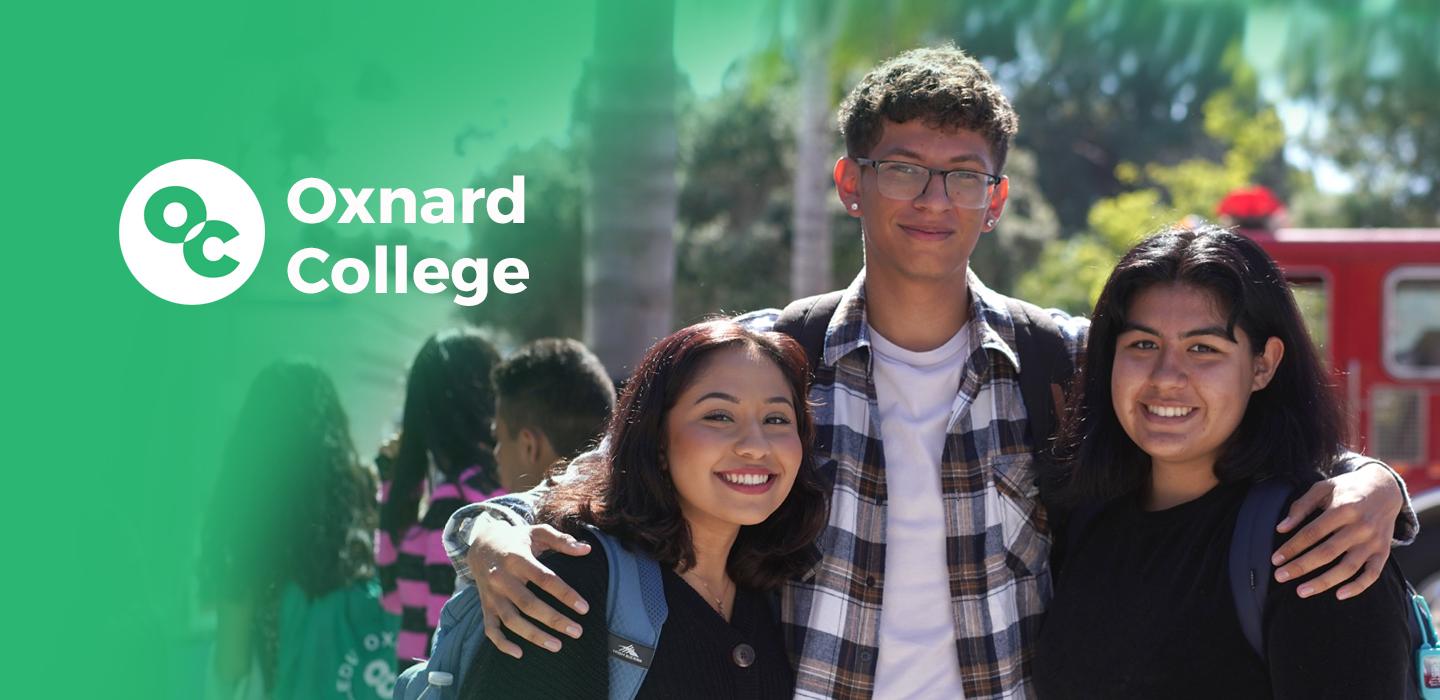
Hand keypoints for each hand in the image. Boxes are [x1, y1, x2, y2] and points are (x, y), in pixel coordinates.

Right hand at [468, 519, 592, 657]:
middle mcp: (502, 578)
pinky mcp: (485, 606)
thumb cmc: (516, 539)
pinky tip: (519, 653)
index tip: (584, 608)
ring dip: (534, 636)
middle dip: (554, 620)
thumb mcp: (537, 532)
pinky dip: (502, 643)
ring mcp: (492, 595)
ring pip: (511, 620)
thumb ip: (562, 540)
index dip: (565, 594)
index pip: (545, 579)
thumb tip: (587, 549)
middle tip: (577, 632)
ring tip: (557, 646)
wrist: (480, 544)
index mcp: (517, 559)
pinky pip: (490, 629)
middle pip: (529, 604)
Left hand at [1271, 464, 1402, 599]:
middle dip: (1301, 566)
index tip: (1275, 560)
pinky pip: (1372, 574)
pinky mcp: (1384, 552)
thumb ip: (1301, 506)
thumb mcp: (1323, 488)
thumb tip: (1281, 528)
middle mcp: (1360, 527)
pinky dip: (1358, 587)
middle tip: (1280, 577)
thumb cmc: (1347, 489)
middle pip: (1327, 552)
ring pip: (1348, 567)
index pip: (1312, 533)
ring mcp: (1374, 541)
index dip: (1293, 547)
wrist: (1385, 488)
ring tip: (1301, 591)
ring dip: (1324, 582)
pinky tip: (1339, 595)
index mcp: (1343, 508)